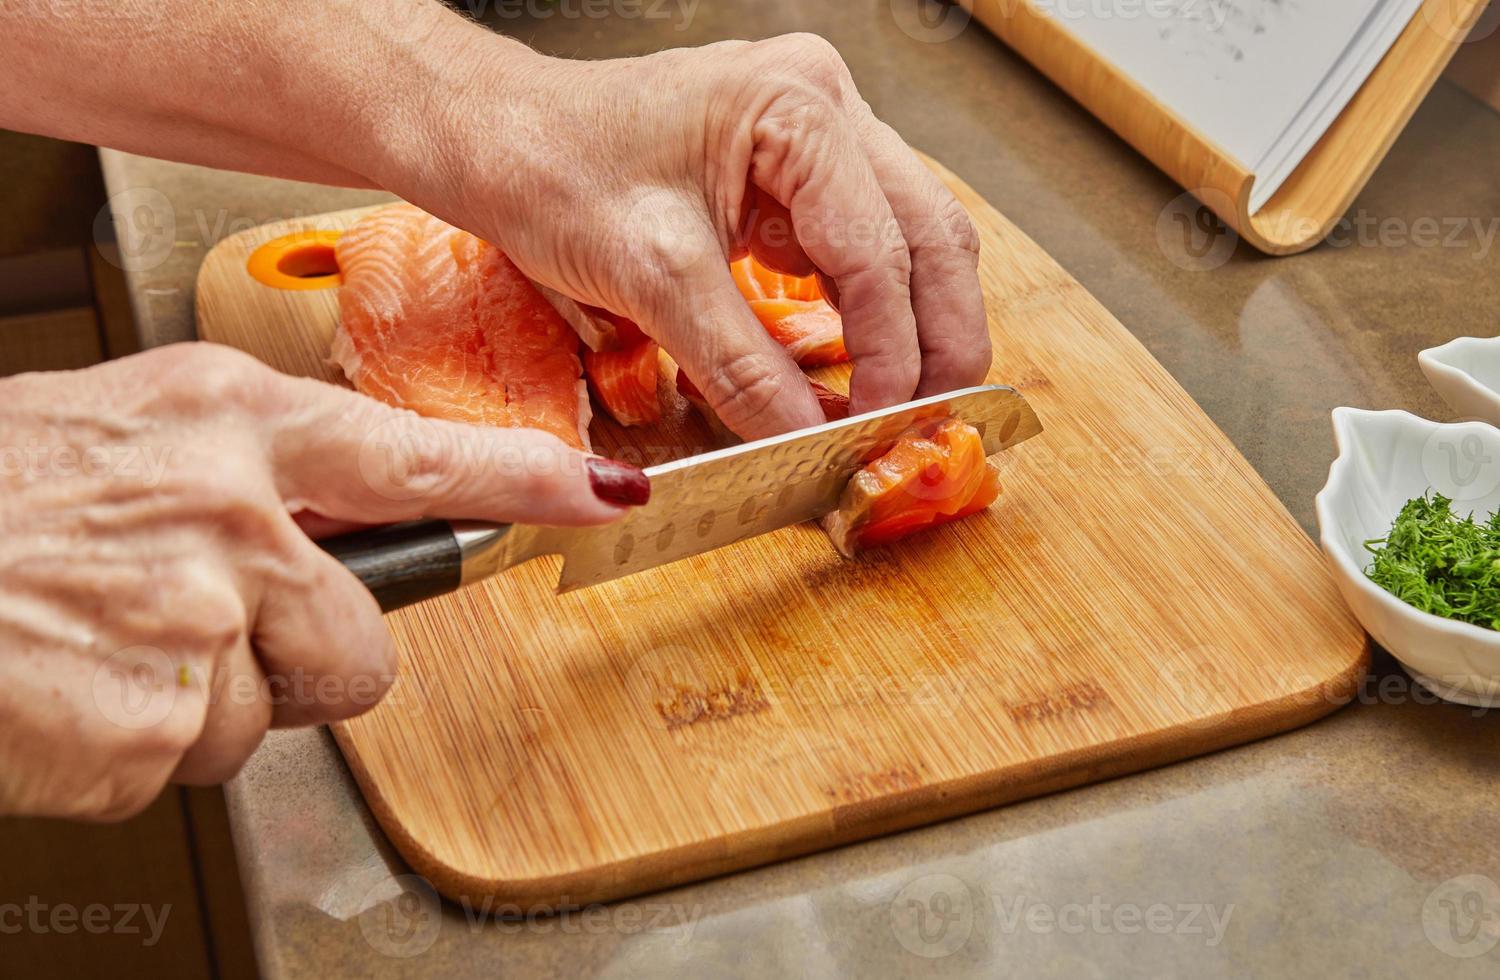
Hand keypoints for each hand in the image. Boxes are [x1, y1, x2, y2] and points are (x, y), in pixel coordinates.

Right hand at [0, 344, 644, 819]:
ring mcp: (198, 619)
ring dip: (202, 704)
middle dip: (299, 660)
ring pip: (276, 711)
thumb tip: (325, 520)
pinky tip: (69, 692)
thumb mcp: (120, 436)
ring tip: (104, 650)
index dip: (523, 481)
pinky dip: (131, 748)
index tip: (602, 494)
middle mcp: (230, 513)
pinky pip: (190, 763)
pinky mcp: (155, 721)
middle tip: (196, 631)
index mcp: (224, 423)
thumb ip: (238, 474)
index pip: (415, 453)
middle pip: (364, 642)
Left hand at [406, 32, 991, 438]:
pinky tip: (859, 360)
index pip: (879, 248)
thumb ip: (739, 362)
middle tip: (926, 421)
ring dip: (914, 324)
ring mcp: (818, 133)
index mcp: (795, 105)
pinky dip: (869, 308)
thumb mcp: (647, 275)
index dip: (891, 350)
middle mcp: (824, 104)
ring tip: (900, 402)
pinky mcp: (798, 170)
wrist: (493, 140)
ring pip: (913, 237)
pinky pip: (863, 243)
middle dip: (936, 338)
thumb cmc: (549, 168)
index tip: (880, 425)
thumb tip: (808, 437)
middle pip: (930, 233)